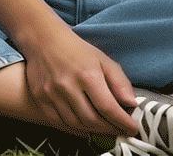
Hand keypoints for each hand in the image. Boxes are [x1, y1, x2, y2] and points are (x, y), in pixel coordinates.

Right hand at [18, 28, 139, 136]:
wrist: (44, 41)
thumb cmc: (78, 51)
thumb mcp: (103, 60)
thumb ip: (119, 82)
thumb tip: (132, 104)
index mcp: (87, 75)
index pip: (108, 107)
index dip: (122, 122)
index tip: (133, 129)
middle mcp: (68, 87)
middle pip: (91, 119)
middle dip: (110, 129)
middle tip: (120, 131)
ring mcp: (51, 95)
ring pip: (75, 124)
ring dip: (93, 131)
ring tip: (105, 130)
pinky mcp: (40, 100)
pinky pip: (59, 123)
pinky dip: (74, 130)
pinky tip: (86, 129)